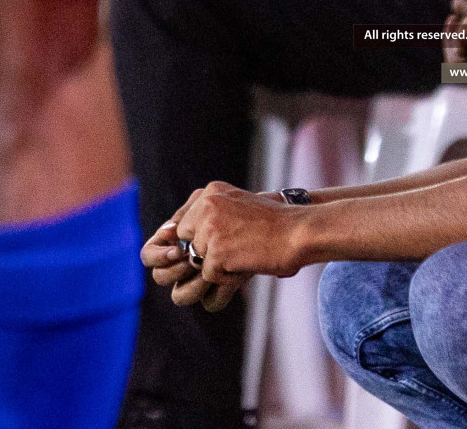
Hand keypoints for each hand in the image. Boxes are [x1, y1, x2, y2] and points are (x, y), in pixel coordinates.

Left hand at [143, 183, 302, 311]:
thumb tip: (167, 236)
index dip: (197, 240)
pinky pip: (210, 275)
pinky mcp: (216, 251)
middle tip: (235, 247)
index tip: (219, 242)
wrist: (299, 232)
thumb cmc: (274, 224)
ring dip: (217, 264)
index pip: (183, 225)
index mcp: (210, 191)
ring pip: (197, 260)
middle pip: (186, 243)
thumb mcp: (237, 207)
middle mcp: (206, 205)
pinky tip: (248, 260)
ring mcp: (210, 228)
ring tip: (244, 252)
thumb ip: (208, 216)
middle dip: (204, 253)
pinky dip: (228, 275)